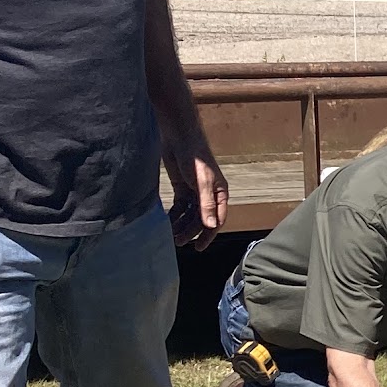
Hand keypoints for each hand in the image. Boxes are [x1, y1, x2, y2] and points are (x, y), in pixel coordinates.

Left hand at [163, 133, 228, 248]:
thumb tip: (211, 226)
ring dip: (181, 225)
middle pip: (201, 219)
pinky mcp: (182, 187)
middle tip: (178, 242)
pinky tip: (167, 221)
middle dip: (191, 231)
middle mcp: (209, 195)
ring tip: (171, 234)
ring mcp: (195, 192)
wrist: (180, 138)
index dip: (208, 235)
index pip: (216, 220)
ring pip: (190, 214)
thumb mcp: (202, 182)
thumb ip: (206, 204)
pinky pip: (180, 206)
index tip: (199, 247)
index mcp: (219, 194)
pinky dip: (174, 214)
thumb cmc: (196, 158)